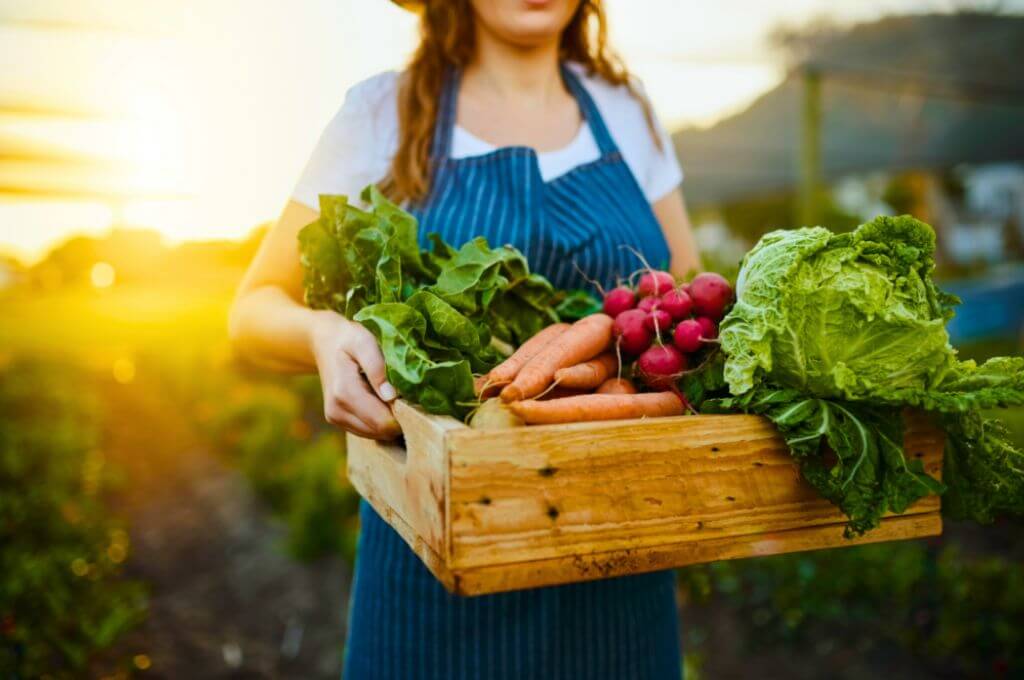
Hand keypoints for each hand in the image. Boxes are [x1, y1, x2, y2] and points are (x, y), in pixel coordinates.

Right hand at [309, 310, 400, 439]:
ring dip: (388, 420)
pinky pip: (367, 430)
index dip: (403, 415)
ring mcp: (335, 418)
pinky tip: (380, 400)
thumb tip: (391, 396)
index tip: (413, 398)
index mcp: (344, 392)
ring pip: (374, 434)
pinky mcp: (337, 420)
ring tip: (392, 395)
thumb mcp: (364, 342)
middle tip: (406, 395)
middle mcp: (337, 410)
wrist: (324, 341)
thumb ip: (377, 368)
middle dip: (398, 418)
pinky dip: (378, 420)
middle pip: (380, 431)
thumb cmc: (349, 338)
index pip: (382, 422)